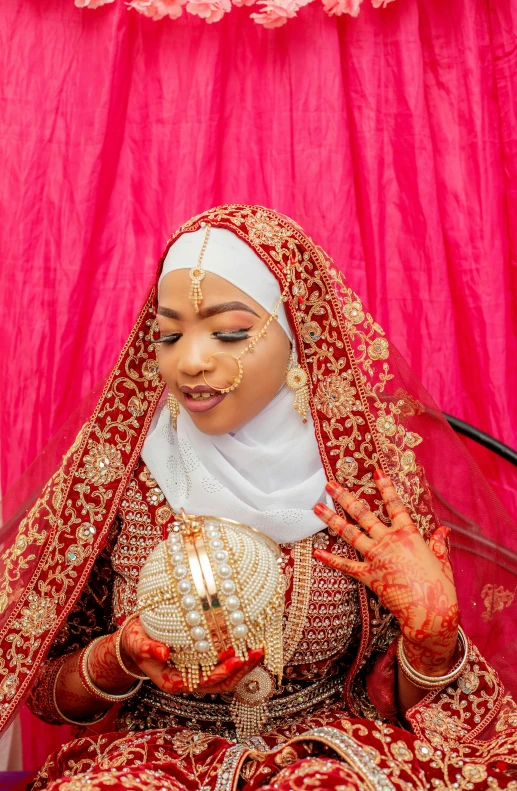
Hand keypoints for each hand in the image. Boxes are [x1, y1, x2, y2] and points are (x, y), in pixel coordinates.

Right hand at [121, 616, 263, 693]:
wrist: (138, 639)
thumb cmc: (137, 641)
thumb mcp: (137, 643)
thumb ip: (147, 649)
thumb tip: (162, 653)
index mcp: (173, 681)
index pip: (202, 683)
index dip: (219, 673)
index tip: (235, 659)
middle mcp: (189, 681)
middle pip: (220, 684)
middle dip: (241, 670)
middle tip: (257, 652)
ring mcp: (199, 673)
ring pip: (227, 678)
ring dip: (245, 666)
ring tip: (260, 649)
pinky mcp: (205, 663)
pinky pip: (226, 666)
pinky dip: (240, 658)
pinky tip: (251, 643)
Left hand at [313, 470, 459, 674]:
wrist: (429, 610)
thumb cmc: (439, 586)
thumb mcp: (442, 560)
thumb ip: (439, 543)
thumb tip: (444, 530)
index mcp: (408, 533)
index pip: (395, 505)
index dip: (386, 487)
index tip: (375, 471)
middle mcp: (389, 540)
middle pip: (363, 513)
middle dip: (344, 497)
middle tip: (329, 484)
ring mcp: (376, 556)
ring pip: (349, 533)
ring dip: (331, 519)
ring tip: (317, 507)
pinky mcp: (368, 575)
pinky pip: (346, 565)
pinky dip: (331, 559)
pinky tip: (317, 552)